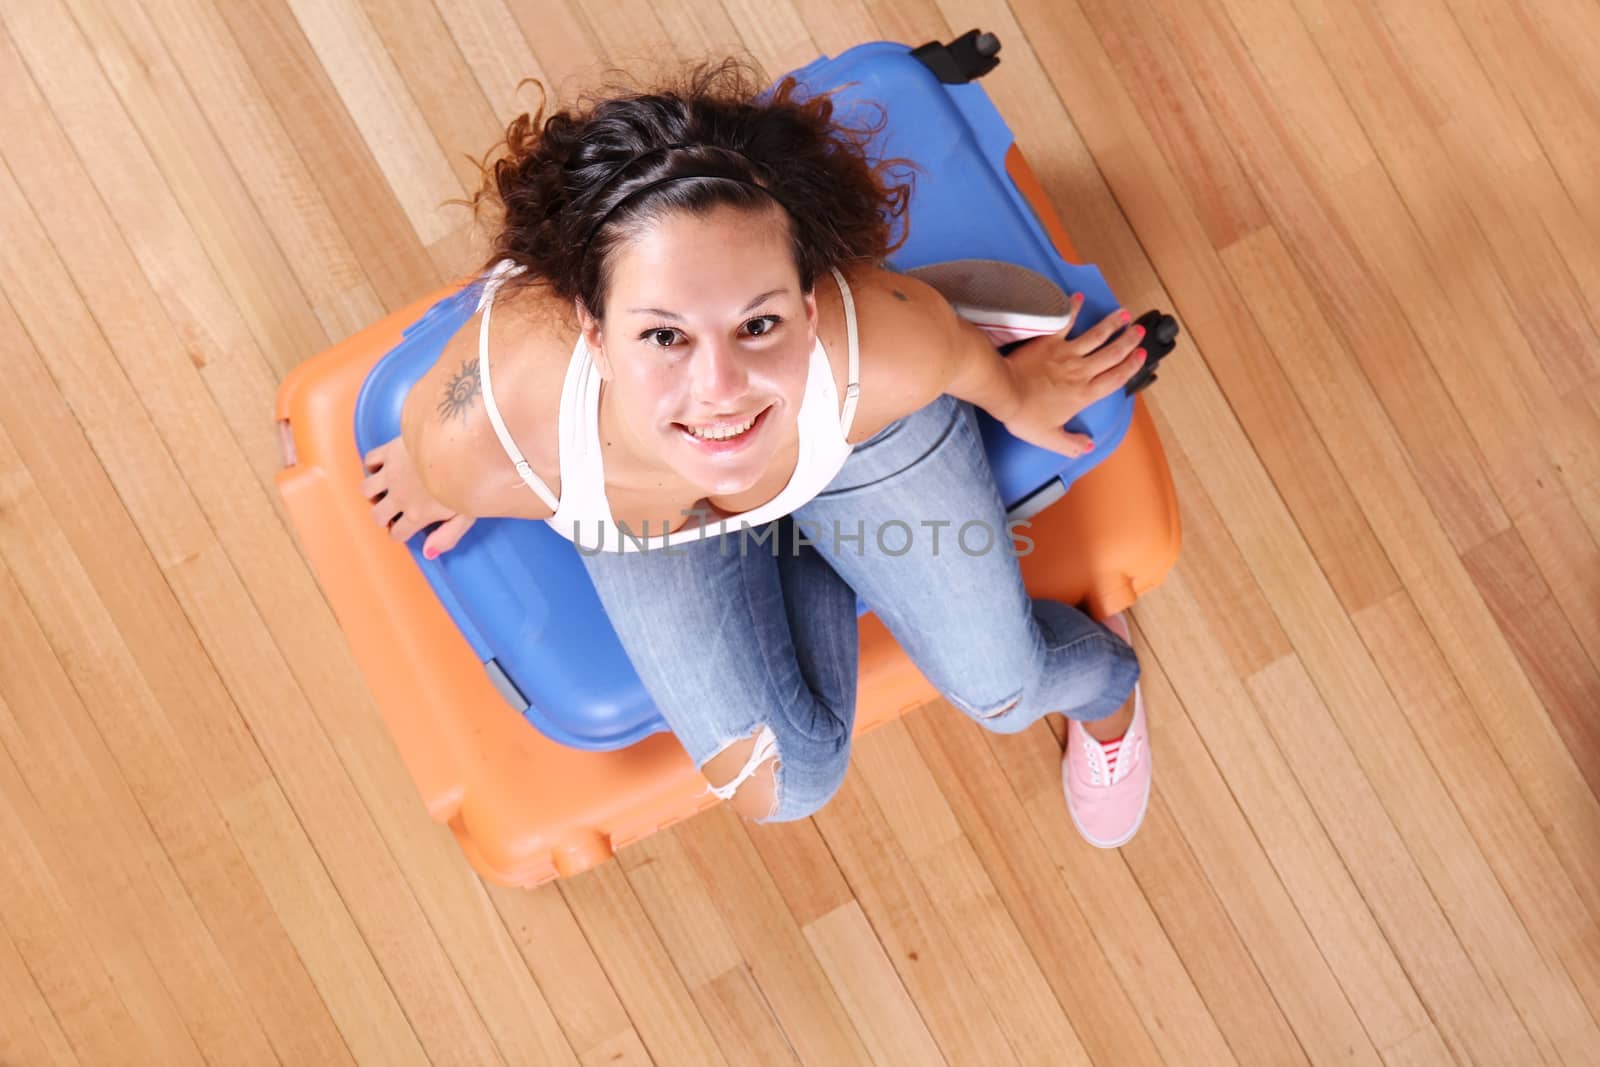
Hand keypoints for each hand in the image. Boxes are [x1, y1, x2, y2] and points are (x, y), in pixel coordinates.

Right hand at [361, 436, 475, 557]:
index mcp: (418, 514)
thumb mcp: (466, 514)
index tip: (405, 527)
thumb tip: (429, 553)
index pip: (397, 533)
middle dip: (384, 517)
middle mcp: (400, 496)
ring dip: (374, 492)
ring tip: (386, 490)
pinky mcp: (390, 451)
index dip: (400, 533)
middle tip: (394, 511)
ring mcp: (392, 473)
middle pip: (377, 515)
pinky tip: (386, 466)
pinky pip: (369, 460)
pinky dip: (373, 465)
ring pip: (366, 490)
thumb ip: (448, 536)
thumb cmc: (470, 479)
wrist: (463, 445)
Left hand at [1000, 297, 1147, 456]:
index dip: (1131, 367)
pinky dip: (1072, 309)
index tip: (1142, 356)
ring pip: (1095, 336)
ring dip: (1112, 324)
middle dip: (1129, 341)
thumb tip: (1087, 446)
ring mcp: (1065, 354)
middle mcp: (1080, 371)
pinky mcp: (1048, 341)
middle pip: (1112, 354)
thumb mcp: (1049, 438)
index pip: (1115, 379)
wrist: (1004, 392)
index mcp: (1084, 394)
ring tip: (1124, 314)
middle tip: (1140, 331)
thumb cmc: (1024, 415)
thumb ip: (1071, 444)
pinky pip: (1064, 322)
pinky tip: (1078, 297)